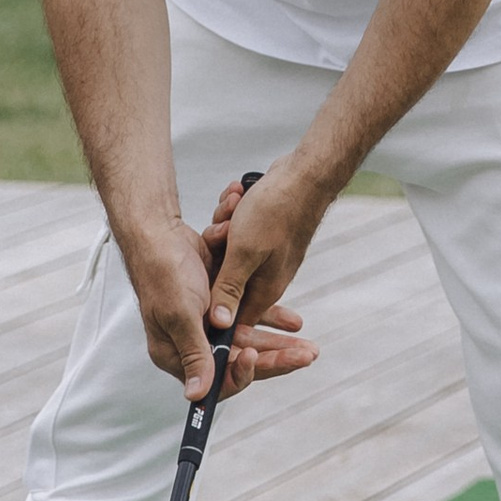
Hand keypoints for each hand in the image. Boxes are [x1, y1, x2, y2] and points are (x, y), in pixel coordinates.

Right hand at [125, 209, 315, 401]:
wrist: (161, 233)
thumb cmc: (163, 273)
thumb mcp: (181, 315)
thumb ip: (194, 353)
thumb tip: (197, 396)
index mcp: (176, 354)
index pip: (216, 380)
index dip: (243, 373)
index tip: (259, 358)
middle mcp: (194, 345)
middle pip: (240, 362)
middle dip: (274, 360)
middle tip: (306, 356)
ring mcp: (208, 326)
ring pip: (250, 342)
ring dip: (278, 343)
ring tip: (308, 347)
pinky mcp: (220, 307)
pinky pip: (250, 319)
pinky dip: (271, 319)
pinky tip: (293, 322)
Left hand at [205, 160, 331, 351]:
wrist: (304, 176)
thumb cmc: (277, 211)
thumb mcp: (245, 252)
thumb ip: (229, 288)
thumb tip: (219, 325)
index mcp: (263, 290)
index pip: (232, 318)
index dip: (212, 307)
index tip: (196, 286)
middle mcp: (265, 277)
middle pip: (224, 279)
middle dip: (216, 251)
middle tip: (224, 229)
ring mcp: (264, 256)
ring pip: (227, 251)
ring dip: (223, 226)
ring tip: (235, 204)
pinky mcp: (262, 237)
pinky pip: (235, 233)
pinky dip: (232, 215)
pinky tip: (238, 195)